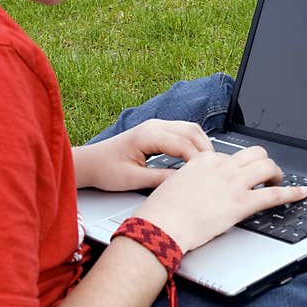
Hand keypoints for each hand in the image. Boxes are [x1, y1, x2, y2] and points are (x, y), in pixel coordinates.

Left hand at [72, 119, 212, 190]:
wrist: (90, 162)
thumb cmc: (106, 170)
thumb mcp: (133, 179)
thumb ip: (160, 178)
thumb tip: (184, 181)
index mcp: (147, 135)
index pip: (183, 144)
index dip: (199, 159)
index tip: (209, 174)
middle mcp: (154, 126)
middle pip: (191, 131)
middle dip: (206, 150)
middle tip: (216, 170)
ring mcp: (156, 125)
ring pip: (190, 129)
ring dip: (202, 144)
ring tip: (210, 165)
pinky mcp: (157, 130)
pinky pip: (183, 131)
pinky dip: (195, 142)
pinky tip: (198, 158)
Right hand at [134, 145, 306, 253]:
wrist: (161, 224)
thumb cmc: (163, 211)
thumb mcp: (176, 185)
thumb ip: (193, 181)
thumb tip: (200, 188)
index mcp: (204, 160)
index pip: (232, 155)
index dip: (240, 166)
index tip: (243, 173)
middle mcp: (222, 166)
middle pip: (255, 154)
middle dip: (264, 163)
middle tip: (266, 175)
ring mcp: (234, 183)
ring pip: (268, 166)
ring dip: (277, 174)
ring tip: (279, 183)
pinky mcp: (242, 203)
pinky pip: (275, 194)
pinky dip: (292, 193)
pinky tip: (302, 193)